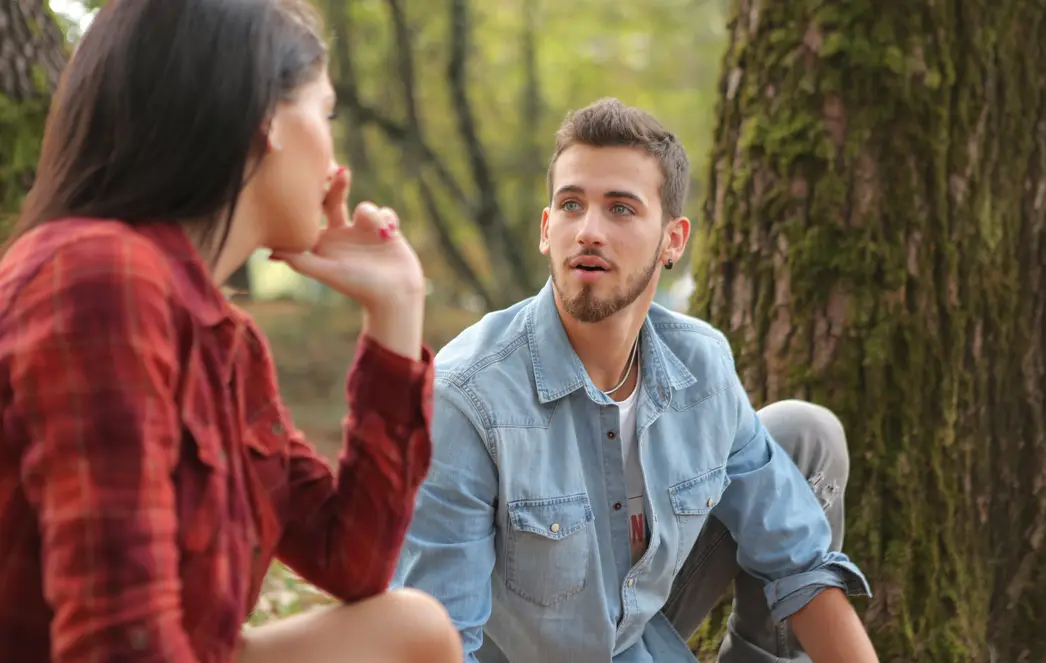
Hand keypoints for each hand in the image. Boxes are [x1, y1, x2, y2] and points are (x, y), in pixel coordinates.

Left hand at [270, 166, 424, 313]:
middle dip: (338, 185)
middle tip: (341, 172)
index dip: (311, 195)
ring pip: (364, 206)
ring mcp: (364, 232)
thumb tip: (269, 253)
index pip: (313, 212)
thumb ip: (300, 261)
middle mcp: (342, 234)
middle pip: (336, 200)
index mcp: (324, 242)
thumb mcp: (327, 272)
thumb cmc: (359, 287)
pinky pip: (384, 212)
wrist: (395, 296)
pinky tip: (390, 233)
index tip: (313, 180)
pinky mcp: (386, 231)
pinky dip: (387, 219)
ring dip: (371, 213)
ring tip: (379, 231)